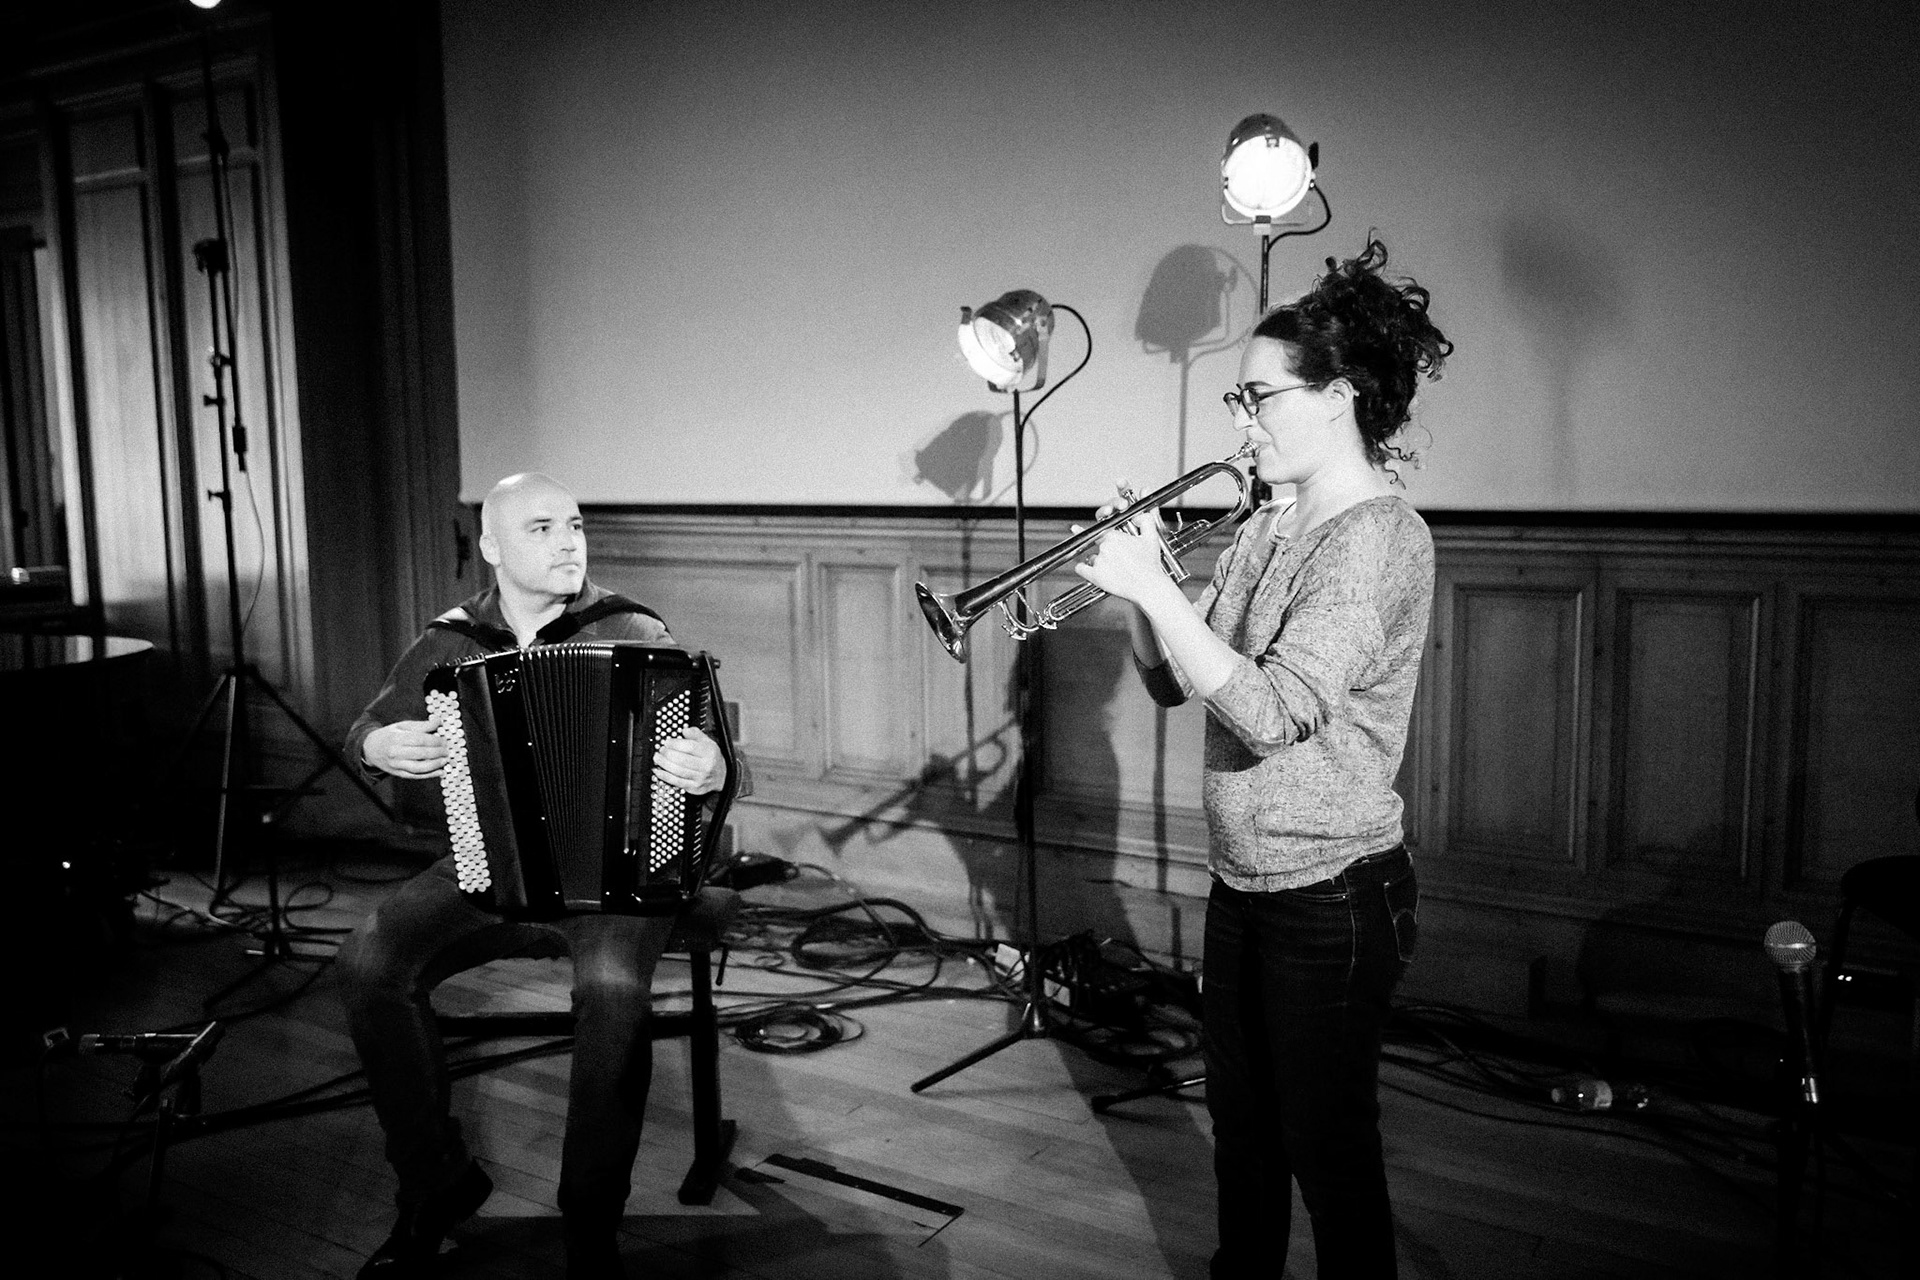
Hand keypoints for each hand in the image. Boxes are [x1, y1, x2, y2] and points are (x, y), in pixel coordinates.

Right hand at [362, 717, 448, 778]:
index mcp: (397, 738)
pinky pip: (415, 776)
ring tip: (445, 760)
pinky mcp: (398, 773)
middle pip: (421, 754)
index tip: (444, 740)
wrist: (370, 749)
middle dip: (438, 752)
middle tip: (447, 750)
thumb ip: (421, 725)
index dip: (435, 740)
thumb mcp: (402, 726)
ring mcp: (396, 765)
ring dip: (435, 765)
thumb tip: (438, 721)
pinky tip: (439, 772)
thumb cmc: (389, 735)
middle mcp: (396, 753)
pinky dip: (429, 775)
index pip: (420, 740)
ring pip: (419, 767)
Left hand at [655, 724, 726, 795]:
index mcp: (709, 752)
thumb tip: (684, 731)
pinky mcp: (694, 788)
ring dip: (664, 764)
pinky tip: (658, 771)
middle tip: (661, 750)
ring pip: (678, 771)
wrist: (723, 776)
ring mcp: (700, 778)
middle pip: (682, 760)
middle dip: (667, 754)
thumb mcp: (708, 742)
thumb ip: (696, 734)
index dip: (675, 744)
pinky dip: (665, 776)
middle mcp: (706, 766)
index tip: (667, 742)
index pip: (690, 747)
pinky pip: (676, 782)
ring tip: (657, 758)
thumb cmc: (712, 757)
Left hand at [1072, 480, 1175, 605]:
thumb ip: (1145, 521)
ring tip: (1114, 568)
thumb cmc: (1150, 564)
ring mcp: (1098, 562)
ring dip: (1098, 561)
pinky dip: (1083, 568)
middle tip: (1119, 558)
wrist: (1148, 586)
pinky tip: (1088, 569)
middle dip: (1106, 550)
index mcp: (1114, 536)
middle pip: (1098, 545)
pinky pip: (1081, 568)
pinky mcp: (1095, 576)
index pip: (1100, 530)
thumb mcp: (1151, 538)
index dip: (1098, 531)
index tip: (1078, 528)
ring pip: (1092, 557)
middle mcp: (1104, 547)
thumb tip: (1137, 516)